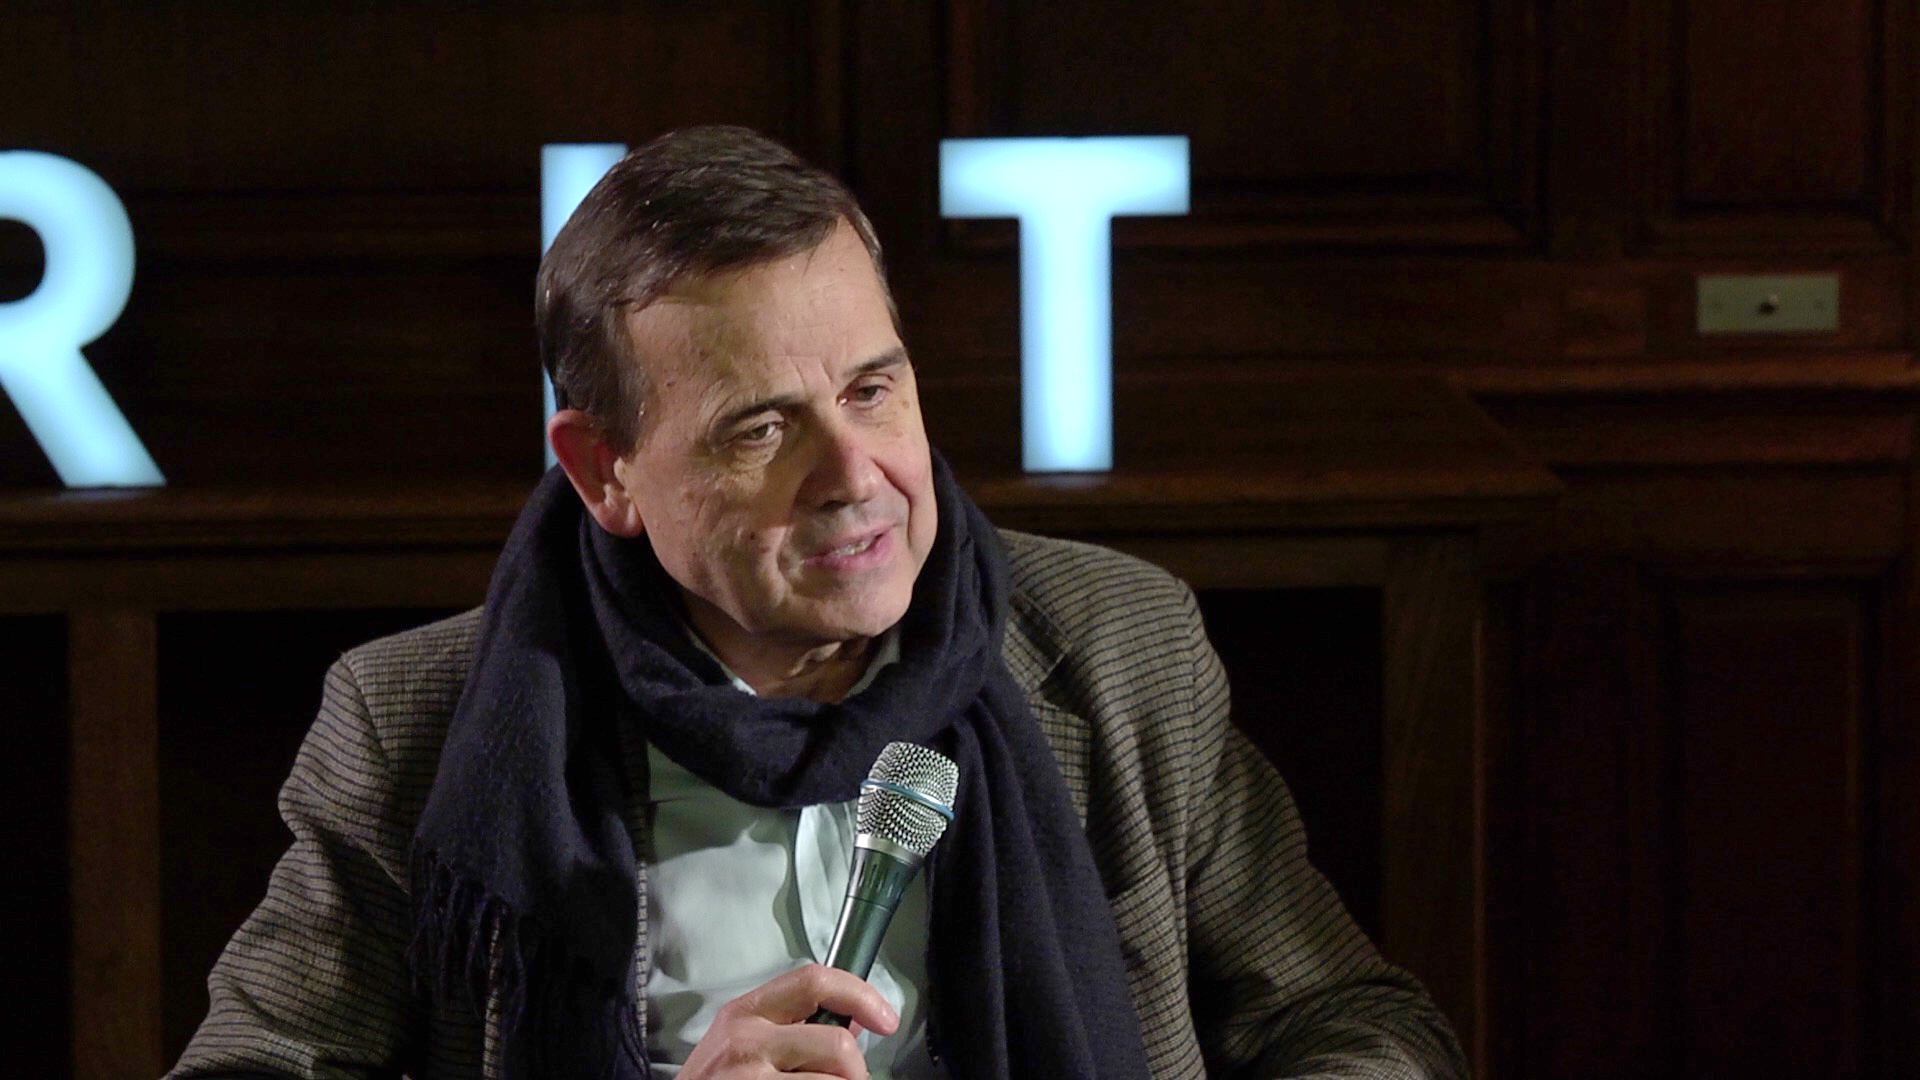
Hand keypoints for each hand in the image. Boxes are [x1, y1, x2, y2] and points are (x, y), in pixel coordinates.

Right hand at [674, 962, 900, 1078]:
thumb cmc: (714, 1079)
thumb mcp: (742, 1039)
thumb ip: (792, 1024)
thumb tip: (854, 1022)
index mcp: (748, 1011)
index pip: (814, 981)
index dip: (861, 995)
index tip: (885, 1018)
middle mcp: (747, 1040)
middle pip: (836, 1044)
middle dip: (855, 1069)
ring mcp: (750, 1077)